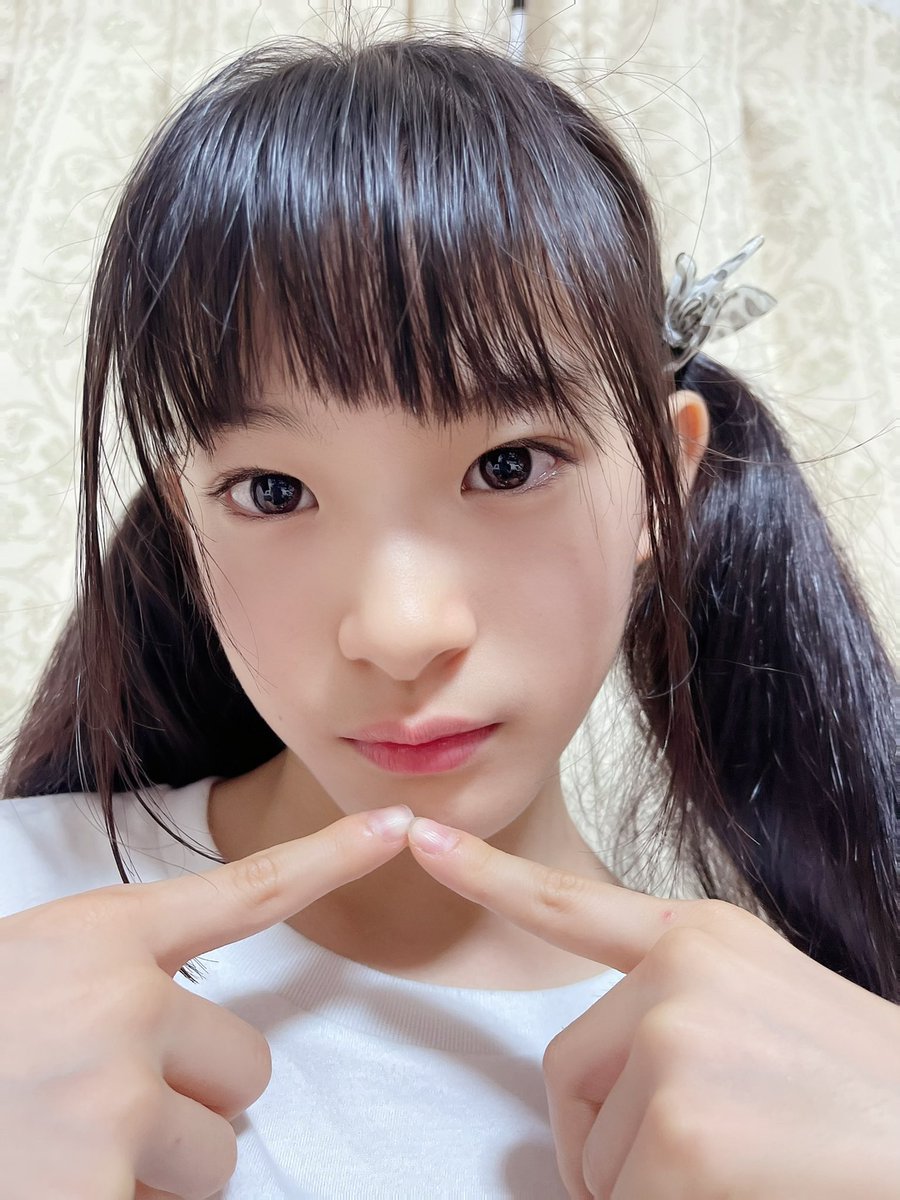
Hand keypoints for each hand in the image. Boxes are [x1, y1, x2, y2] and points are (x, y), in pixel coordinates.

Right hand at [0, 803, 413, 1199]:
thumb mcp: (30, 970)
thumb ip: (116, 977)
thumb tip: (195, 1032)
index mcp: (100, 937)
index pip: (246, 893)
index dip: (330, 857)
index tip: (397, 825)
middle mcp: (122, 1006)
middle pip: (245, 1069)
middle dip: (191, 1101)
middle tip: (98, 1106)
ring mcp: (111, 1101)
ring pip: (213, 1156)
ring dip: (157, 1173)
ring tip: (66, 1151)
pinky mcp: (95, 1193)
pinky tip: (56, 1186)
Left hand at [407, 817, 899, 1198]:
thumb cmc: (862, 1090)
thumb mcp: (764, 1008)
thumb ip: (673, 1014)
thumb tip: (598, 1083)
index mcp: (700, 937)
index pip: (568, 905)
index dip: (486, 875)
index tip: (418, 837)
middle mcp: (678, 973)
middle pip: (565, 1073)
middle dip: (602, 1141)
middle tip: (688, 1165)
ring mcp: (676, 1042)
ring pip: (593, 1152)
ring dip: (642, 1188)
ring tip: (739, 1171)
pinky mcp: (683, 1130)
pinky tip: (741, 1191)